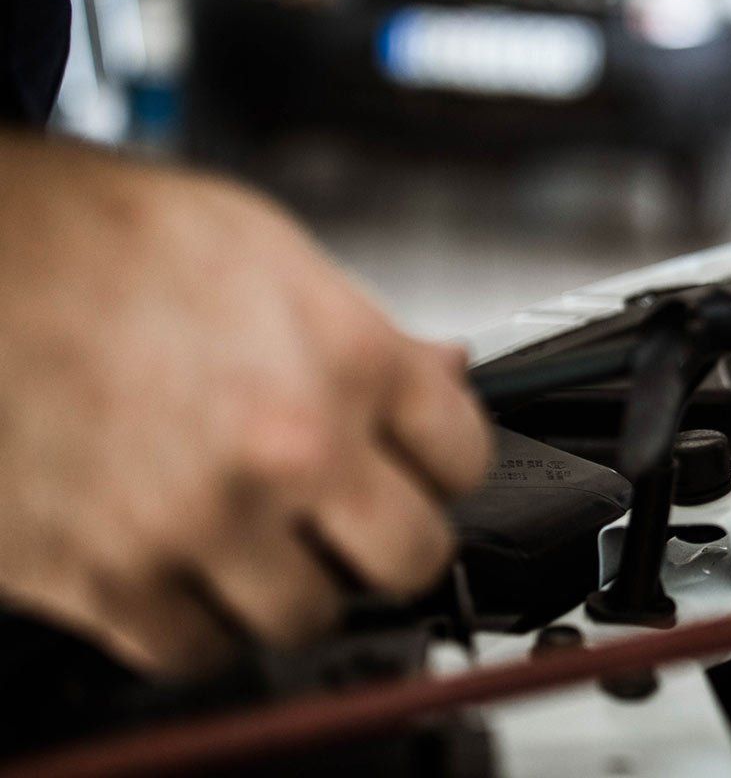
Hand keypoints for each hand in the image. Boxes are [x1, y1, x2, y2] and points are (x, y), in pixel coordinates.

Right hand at [0, 136, 490, 674]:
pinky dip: (195, 621)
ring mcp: (203, 523)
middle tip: (349, 520)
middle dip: (386, 539)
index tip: (413, 465)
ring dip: (289, 585)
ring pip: (308, 616)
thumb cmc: (104, 240)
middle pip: (410, 557)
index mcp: (348, 358)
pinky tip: (179, 564)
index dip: (439, 461)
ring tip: (252, 537)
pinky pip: (197, 650)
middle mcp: (290, 448)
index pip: (465, 458)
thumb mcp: (269, 252)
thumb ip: (367, 332)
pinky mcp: (109, 580)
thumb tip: (444, 372)